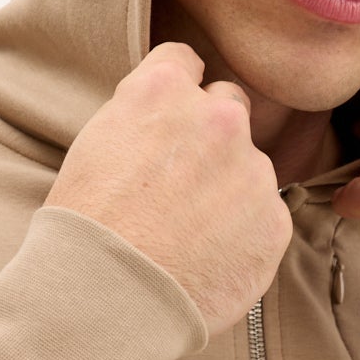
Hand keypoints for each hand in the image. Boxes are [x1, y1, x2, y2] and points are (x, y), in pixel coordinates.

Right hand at [44, 42, 292, 340]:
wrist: (106, 299)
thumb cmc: (84, 229)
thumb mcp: (95, 147)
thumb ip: (142, 119)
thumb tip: (165, 124)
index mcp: (163, 91)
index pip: (186, 60)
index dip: (176, 93)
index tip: (169, 121)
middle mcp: (217, 118)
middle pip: (229, 106)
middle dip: (212, 135)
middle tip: (181, 182)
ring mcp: (253, 170)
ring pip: (250, 168)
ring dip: (231, 190)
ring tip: (189, 235)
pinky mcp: (275, 221)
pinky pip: (265, 218)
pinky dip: (245, 236)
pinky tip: (208, 260)